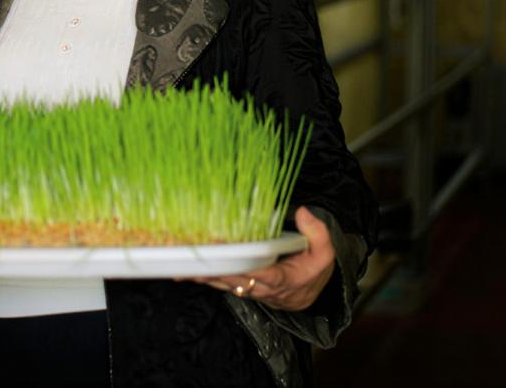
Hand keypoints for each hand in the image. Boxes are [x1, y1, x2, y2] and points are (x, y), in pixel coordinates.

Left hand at [184, 206, 335, 311]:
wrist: (309, 293)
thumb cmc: (314, 270)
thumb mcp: (324, 252)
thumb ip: (317, 232)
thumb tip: (304, 212)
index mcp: (282, 279)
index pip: (259, 271)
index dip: (240, 263)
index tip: (223, 249)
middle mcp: (262, 287)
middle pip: (234, 279)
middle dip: (213, 269)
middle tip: (193, 257)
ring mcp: (251, 290)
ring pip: (224, 284)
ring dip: (204, 277)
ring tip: (181, 268)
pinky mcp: (243, 288)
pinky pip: (222, 284)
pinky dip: (206, 278)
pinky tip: (187, 272)